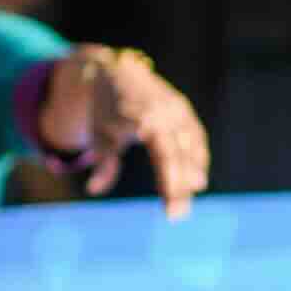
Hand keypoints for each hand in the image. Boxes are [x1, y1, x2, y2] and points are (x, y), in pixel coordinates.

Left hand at [43, 43, 210, 214]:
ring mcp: (178, 109)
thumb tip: (94, 190)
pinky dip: (197, 158)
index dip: (171, 182)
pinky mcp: (183, 108)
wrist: (115, 74)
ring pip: (192, 147)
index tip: (171, 209)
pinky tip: (195, 180)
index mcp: (146, 118)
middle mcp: (167, 112)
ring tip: (186, 200)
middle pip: (181, 156)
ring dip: (193, 175)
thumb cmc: (104, 110)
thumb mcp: (98, 134)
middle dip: (181, 187)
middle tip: (177, 216)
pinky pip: (195, 137)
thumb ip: (103, 162)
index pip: (165, 156)